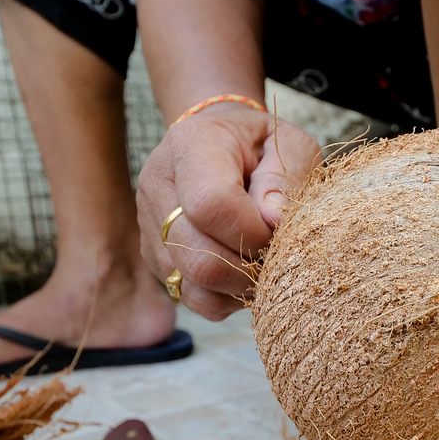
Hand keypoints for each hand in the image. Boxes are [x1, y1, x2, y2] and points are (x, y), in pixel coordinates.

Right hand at [136, 107, 320, 318]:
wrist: (218, 141)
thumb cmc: (261, 144)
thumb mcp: (288, 144)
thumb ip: (287, 176)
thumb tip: (273, 220)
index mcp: (191, 146)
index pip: (211, 203)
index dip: (252, 231)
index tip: (275, 230)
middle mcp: (158, 185)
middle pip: (197, 256)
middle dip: (248, 268)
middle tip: (275, 255)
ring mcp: (150, 225)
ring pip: (193, 285)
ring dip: (238, 287)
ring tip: (261, 264)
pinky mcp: (154, 256)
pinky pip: (191, 298)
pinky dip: (224, 297)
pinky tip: (243, 272)